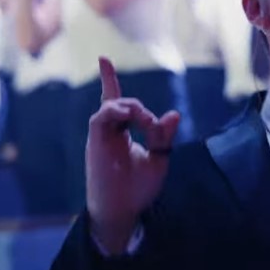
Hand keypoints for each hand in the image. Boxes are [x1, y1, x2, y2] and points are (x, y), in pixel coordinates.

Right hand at [86, 57, 180, 253]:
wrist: (121, 210)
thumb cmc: (138, 189)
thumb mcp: (158, 160)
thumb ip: (164, 137)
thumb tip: (174, 113)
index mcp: (122, 134)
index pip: (116, 102)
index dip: (108, 80)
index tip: (102, 58)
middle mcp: (109, 132)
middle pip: (119, 103)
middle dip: (139, 108)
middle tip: (153, 126)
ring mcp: (101, 137)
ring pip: (110, 107)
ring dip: (130, 107)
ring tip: (144, 120)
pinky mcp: (95, 143)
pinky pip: (100, 117)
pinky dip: (113, 111)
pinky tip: (128, 114)